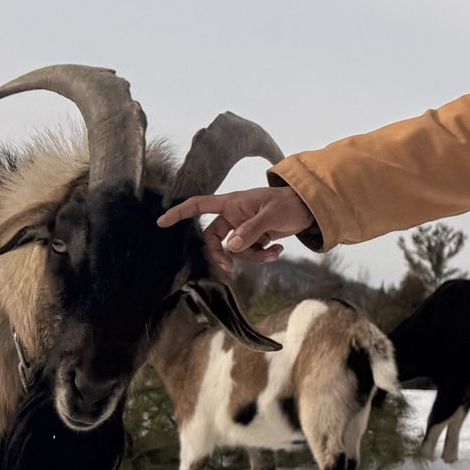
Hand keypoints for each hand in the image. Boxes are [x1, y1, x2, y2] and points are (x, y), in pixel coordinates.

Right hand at [159, 185, 313, 262]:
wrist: (308, 209)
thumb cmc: (288, 203)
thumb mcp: (271, 214)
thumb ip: (251, 230)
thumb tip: (232, 247)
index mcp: (232, 203)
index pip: (199, 205)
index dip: (180, 212)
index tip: (162, 222)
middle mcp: (234, 216)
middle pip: (214, 239)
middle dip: (221, 254)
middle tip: (229, 267)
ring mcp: (243, 228)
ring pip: (235, 250)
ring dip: (253, 256)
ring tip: (275, 251)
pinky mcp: (254, 238)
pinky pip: (250, 253)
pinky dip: (264, 255)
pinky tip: (279, 250)